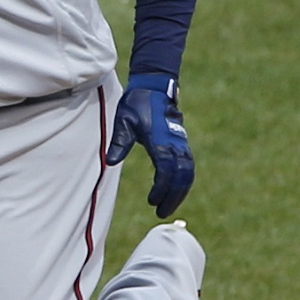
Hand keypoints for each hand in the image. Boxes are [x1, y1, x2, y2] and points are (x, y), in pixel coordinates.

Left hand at [106, 73, 193, 217]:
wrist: (154, 87)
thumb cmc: (137, 103)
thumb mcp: (123, 121)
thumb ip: (119, 141)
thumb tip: (110, 161)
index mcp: (161, 139)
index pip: (167, 170)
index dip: (162, 188)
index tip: (152, 201)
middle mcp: (176, 143)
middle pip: (182, 176)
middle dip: (174, 196)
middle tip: (161, 213)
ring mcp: (181, 143)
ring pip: (188, 172)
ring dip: (180, 191)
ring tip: (167, 207)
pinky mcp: (182, 143)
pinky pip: (187, 166)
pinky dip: (183, 181)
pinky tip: (173, 191)